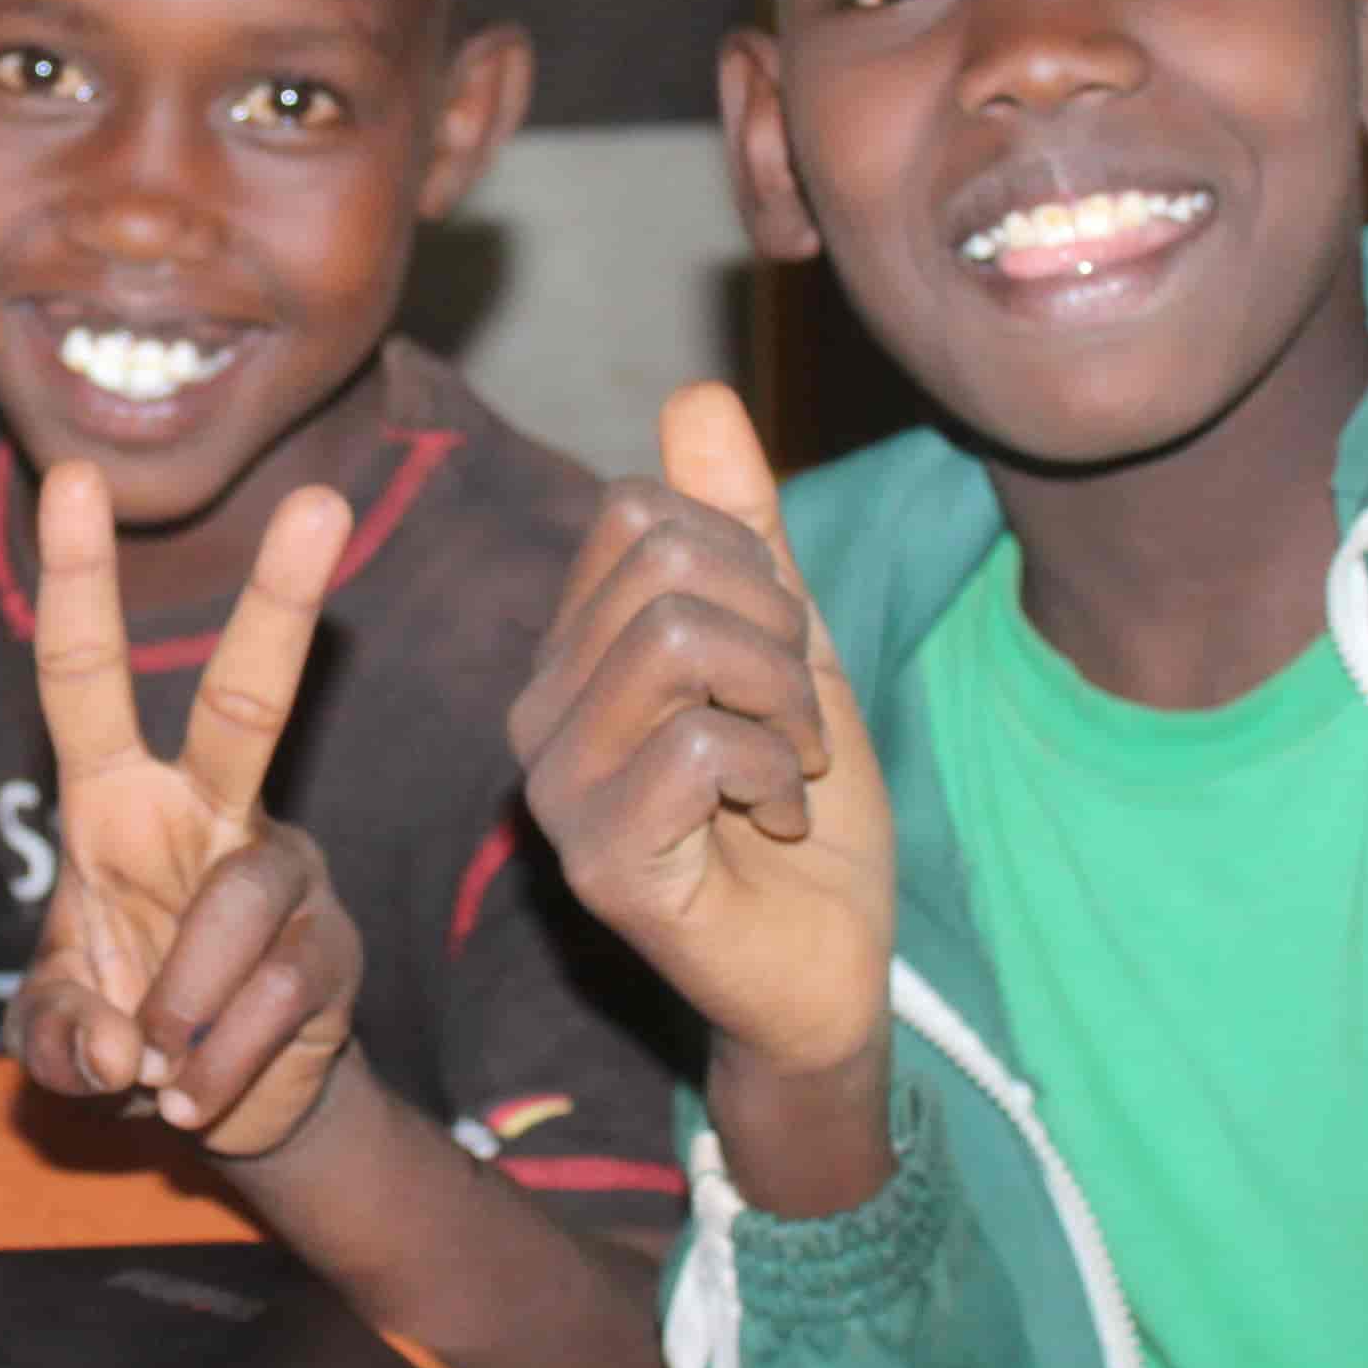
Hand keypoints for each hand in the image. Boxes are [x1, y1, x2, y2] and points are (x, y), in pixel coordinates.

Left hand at [3, 464, 363, 1159]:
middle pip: (245, 698)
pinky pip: (275, 997)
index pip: (84, 673)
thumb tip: (114, 1043)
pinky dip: (216, 1065)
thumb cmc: (119, 1027)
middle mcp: (206, 811)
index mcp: (114, 800)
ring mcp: (279, 873)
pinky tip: (196, 1093)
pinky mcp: (332, 948)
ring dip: (181, 1007)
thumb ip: (53, 1038)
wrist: (217, 1107)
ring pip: (239, 907)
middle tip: (321, 502)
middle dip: (281, 604)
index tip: (73, 474)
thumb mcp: (52, 1035)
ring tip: (156, 1071)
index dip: (76, 579)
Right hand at [507, 383, 892, 1089]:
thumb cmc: (801, 817)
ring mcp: (558, 793)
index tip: (780, 648)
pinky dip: (773, 774)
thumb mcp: (789, 648)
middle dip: (773, 626)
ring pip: (677, 640)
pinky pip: (696, 745)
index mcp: (569, 655)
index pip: (636, 512)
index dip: (746, 558)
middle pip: (658, 562)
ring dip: (780, 698)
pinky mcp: (600, 864)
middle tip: (793, 718)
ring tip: (788, 766)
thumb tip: (697, 394)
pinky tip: (773, 825)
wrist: (829, 973)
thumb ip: (745, 530)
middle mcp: (538, 715)